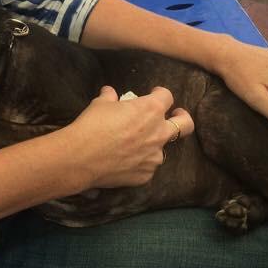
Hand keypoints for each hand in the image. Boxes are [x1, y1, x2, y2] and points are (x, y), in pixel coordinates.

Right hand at [64, 85, 193, 189]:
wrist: (81, 157)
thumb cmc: (92, 125)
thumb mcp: (100, 104)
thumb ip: (110, 97)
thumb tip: (110, 92)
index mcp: (151, 110)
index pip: (166, 96)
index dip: (160, 93)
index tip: (153, 94)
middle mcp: (159, 133)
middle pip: (185, 124)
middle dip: (183, 118)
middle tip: (176, 115)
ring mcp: (154, 156)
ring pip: (162, 148)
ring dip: (153, 144)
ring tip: (136, 144)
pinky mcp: (146, 174)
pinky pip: (147, 166)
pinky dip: (139, 162)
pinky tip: (124, 160)